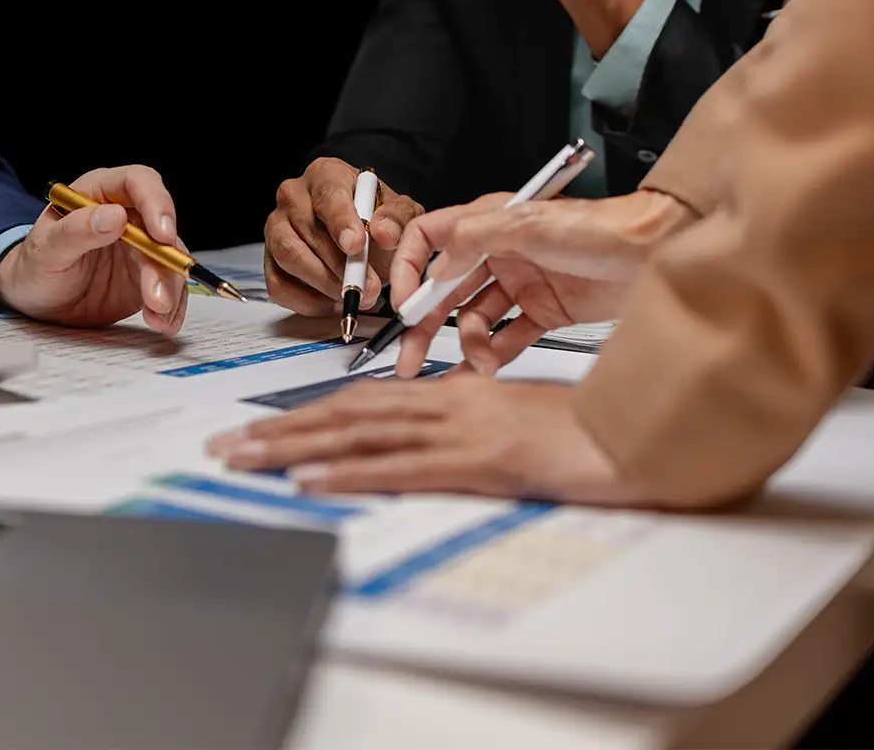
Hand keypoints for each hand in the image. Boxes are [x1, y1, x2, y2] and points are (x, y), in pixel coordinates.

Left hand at [0, 166, 188, 333]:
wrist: (35, 299)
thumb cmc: (34, 264)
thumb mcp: (46, 249)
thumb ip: (76, 231)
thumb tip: (114, 216)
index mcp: (100, 194)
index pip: (138, 182)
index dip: (156, 203)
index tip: (162, 234)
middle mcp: (127, 216)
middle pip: (160, 228)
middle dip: (164, 263)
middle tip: (157, 295)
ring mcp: (139, 248)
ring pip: (170, 260)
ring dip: (170, 289)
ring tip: (158, 316)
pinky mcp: (146, 276)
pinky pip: (169, 287)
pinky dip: (172, 306)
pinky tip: (164, 321)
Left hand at [207, 371, 637, 504]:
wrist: (647, 430)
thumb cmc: (590, 428)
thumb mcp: (518, 419)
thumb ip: (471, 422)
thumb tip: (432, 436)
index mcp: (456, 392)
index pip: (366, 402)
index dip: (308, 415)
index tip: (263, 431)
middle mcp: (451, 402)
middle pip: (347, 412)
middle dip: (279, 430)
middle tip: (226, 446)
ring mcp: (466, 428)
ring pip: (362, 433)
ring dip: (295, 447)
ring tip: (245, 460)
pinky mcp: (486, 460)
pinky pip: (406, 466)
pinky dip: (353, 472)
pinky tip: (313, 480)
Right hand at [265, 158, 423, 315]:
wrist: (363, 237)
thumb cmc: (376, 220)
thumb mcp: (400, 212)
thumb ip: (398, 219)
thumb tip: (384, 233)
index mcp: (326, 175)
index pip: (328, 195)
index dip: (342, 222)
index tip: (357, 246)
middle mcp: (294, 196)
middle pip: (306, 230)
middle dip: (339, 265)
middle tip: (367, 286)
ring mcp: (277, 227)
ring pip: (289, 257)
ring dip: (323, 283)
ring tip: (352, 295)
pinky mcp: (269, 258)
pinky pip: (278, 285)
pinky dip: (307, 301)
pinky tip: (332, 301)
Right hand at [388, 190, 695, 377]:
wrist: (659, 251)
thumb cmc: (604, 226)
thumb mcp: (531, 224)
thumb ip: (475, 239)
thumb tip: (436, 264)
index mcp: (489, 224)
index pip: (429, 241)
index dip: (408, 269)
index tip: (401, 300)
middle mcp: (499, 253)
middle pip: (445, 290)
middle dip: (423, 324)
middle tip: (407, 357)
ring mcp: (521, 284)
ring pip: (473, 319)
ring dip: (467, 344)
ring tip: (477, 362)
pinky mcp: (544, 312)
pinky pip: (506, 337)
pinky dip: (493, 354)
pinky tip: (488, 367)